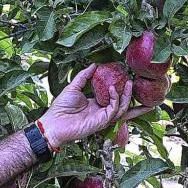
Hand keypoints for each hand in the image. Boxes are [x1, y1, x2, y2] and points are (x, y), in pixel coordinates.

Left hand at [38, 63, 154, 147]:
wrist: (53, 123)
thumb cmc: (60, 108)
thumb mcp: (74, 87)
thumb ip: (84, 76)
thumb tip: (94, 65)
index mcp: (96, 105)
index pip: (113, 99)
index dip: (122, 92)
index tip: (128, 80)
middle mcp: (102, 112)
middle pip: (123, 105)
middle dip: (131, 96)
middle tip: (134, 82)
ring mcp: (102, 118)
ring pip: (122, 108)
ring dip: (126, 96)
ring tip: (129, 83)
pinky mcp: (101, 121)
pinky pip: (113, 110)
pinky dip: (115, 99)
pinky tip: (113, 89)